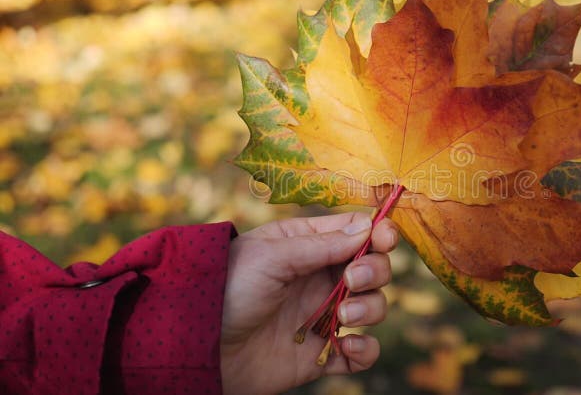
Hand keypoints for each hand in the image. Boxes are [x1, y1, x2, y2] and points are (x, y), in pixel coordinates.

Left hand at [220, 212, 397, 394]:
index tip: (383, 239)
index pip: (356, 231)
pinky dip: (365, 351)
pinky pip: (360, 353)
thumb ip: (322, 244)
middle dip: (374, 271)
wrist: (197, 347)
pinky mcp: (320, 353)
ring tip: (343, 316)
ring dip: (370, 308)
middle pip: (373, 267)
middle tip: (351, 281)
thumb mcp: (272, 256)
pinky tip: (346, 347)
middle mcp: (320, 278)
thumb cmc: (226, 289)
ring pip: (373, 306)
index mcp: (307, 245)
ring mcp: (322, 316)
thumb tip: (368, 227)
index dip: (378, 233)